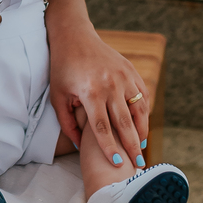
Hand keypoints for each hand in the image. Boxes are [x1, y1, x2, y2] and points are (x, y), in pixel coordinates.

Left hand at [49, 24, 147, 164]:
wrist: (75, 37)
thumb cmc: (63, 68)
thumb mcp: (57, 96)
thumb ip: (67, 122)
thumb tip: (78, 146)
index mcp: (91, 92)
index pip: (102, 128)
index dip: (110, 148)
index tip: (117, 164)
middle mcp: (111, 85)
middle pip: (125, 123)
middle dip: (132, 146)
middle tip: (138, 165)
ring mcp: (124, 77)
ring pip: (139, 110)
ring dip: (142, 131)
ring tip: (142, 148)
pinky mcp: (131, 71)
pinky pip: (143, 96)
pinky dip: (145, 113)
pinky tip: (142, 127)